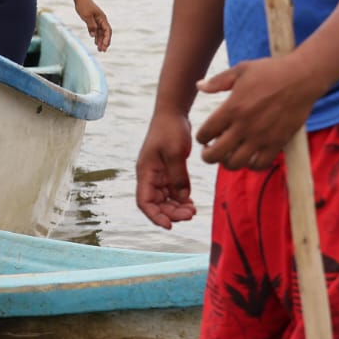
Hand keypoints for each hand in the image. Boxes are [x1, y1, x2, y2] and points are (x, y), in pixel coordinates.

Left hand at [74, 0, 110, 51]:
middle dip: (105, 42)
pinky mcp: (92, 21)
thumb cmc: (84, 6)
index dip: (107, 38)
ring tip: (99, 49)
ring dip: (100, 41)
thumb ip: (91, 26)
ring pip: (101, 33)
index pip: (107, 30)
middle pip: (105, 33)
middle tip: (103, 51)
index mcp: (102, 18)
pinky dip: (96, 36)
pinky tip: (95, 42)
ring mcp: (97, 20)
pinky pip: (96, 30)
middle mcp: (101, 20)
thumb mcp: (87, 16)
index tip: (104, 45)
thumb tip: (93, 35)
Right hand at [135, 111, 196, 228]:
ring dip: (177, 207)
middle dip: (171, 213)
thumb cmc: (170, 129)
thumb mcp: (175, 153)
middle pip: (156, 203)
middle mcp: (149, 175)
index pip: (144, 201)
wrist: (173, 112)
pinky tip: (192, 202)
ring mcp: (158, 174)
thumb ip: (179, 177)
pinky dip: (181, 199)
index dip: (155, 216)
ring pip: (165, 199)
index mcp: (145, 172)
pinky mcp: (168, 170)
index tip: (170, 225)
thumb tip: (183, 199)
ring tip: (194, 210)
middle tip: (191, 214)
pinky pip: (172, 191)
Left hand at [193, 54, 321, 170]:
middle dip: (208, 155)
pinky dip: (252, 165)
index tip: (204, 136)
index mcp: (232, 108)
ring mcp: (261, 137)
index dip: (200, 138)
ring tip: (229, 155)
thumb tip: (199, 86)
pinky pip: (261, 164)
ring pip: (236, 163)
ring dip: (228, 162)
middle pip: (216, 154)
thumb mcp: (240, 70)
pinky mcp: (278, 142)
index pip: (205, 133)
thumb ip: (217, 81)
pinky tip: (250, 157)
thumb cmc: (270, 71)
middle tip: (210, 151)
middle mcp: (244, 126)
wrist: (302, 78)